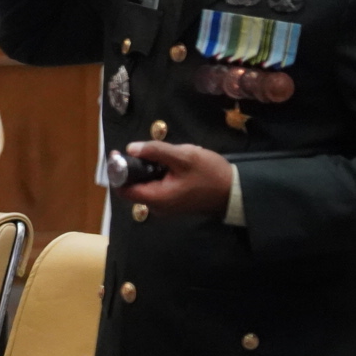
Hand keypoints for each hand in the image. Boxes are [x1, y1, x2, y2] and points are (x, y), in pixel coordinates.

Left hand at [119, 140, 233, 216]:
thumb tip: (130, 148)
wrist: (236, 192)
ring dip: (151, 170)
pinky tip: (175, 165)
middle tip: (150, 151)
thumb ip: (155, 152)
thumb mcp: (183, 157)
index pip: (124, 189)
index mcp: (156, 198)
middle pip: (135, 186)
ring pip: (147, 185)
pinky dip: (160, 175)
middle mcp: (158, 207)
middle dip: (137, 167)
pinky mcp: (174, 203)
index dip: (119, 171)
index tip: (120, 154)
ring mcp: (166, 206)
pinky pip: (159, 187)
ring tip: (168, 156)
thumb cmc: (210, 174)